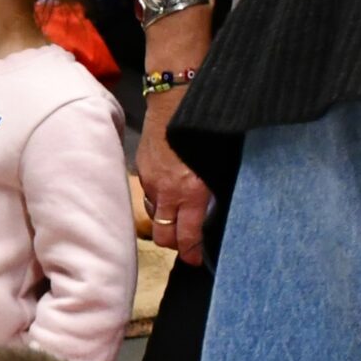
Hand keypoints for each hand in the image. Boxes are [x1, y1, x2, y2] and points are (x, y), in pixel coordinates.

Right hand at [136, 88, 212, 265]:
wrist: (176, 100)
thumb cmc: (204, 128)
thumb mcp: (218, 164)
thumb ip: (213, 190)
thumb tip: (215, 207)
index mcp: (190, 192)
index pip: (186, 235)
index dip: (190, 253)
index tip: (194, 260)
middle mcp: (167, 192)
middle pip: (162, 234)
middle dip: (173, 243)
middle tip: (184, 243)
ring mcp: (151, 181)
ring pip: (153, 215)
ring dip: (163, 221)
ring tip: (175, 219)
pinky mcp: (142, 169)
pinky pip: (147, 194)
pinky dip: (156, 200)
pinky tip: (166, 193)